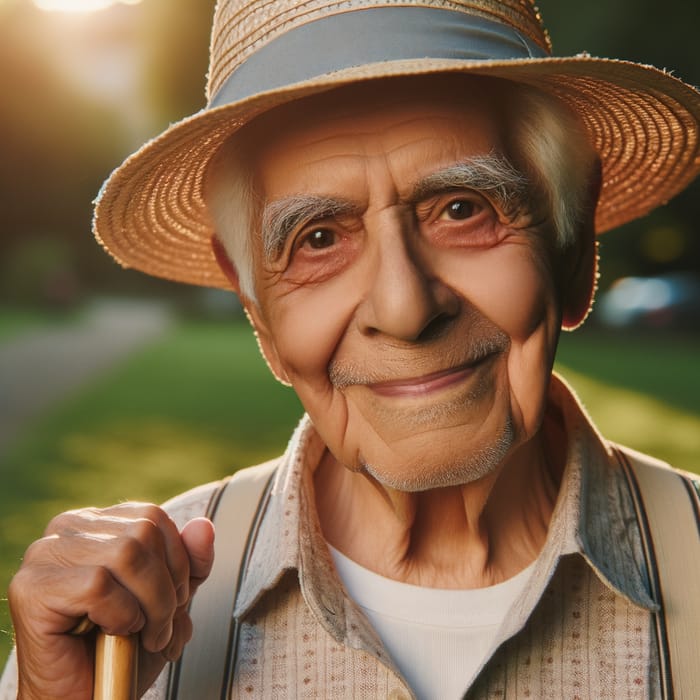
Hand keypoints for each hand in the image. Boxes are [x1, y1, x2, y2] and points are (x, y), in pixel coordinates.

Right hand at [8, 504, 214, 698]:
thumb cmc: (121, 649)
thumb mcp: (169, 598)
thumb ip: (190, 560)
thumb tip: (204, 526)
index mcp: (96, 522)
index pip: (153, 517)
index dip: (177, 559)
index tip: (176, 599)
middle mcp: (66, 528)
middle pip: (144, 533)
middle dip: (167, 586)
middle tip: (161, 626)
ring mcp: (44, 555)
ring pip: (126, 555)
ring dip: (150, 605)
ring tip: (145, 635)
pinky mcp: (32, 588)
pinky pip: (98, 586)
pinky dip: (120, 616)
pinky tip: (111, 634)